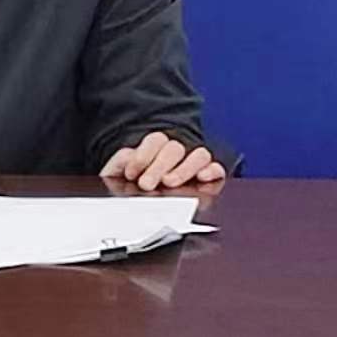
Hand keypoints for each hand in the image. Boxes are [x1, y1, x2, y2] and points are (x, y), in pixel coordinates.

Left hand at [100, 131, 225, 190]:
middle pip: (174, 149)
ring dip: (184, 169)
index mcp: (156, 147)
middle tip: (146, 183)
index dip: (143, 156)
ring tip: (169, 183)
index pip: (155, 141)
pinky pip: (217, 168)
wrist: (143, 196)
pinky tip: (202, 177)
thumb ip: (120, 162)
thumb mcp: (120, 172)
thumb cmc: (134, 182)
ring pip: (199, 155)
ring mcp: (195, 162)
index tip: (131, 173)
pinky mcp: (210, 176)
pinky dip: (213, 171)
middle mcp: (178, 151)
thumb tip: (128, 156)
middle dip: (159, 166)